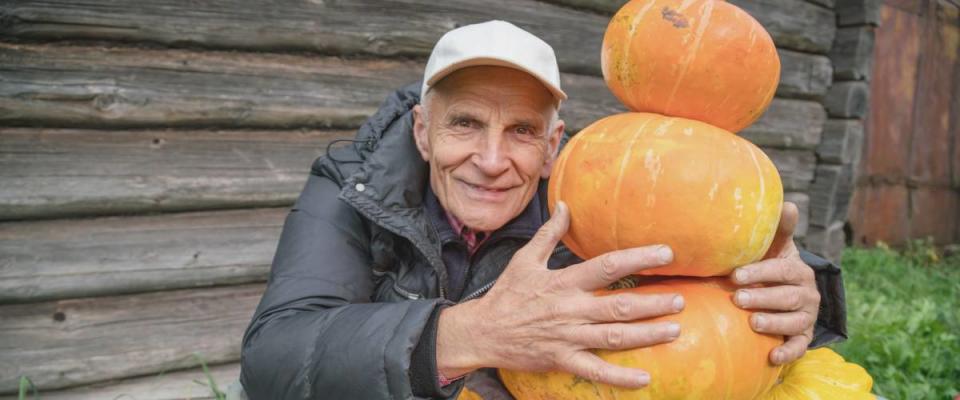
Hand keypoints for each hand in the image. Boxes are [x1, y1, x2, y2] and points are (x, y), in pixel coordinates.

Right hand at [436, 202, 684, 387]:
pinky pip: (595, 369)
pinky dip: (620, 376)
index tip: (666, 253)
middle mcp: (570, 309)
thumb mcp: (525, 259)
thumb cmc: (506, 294)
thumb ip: (549, 234)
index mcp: (564, 282)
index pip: (608, 266)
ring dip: (646, 334)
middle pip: (619, 305)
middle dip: (653, 303)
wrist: (482, 331)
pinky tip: (644, 377)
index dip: (639, 258)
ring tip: (674, 330)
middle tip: (680, 300)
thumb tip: (564, 205)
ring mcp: (567, 336)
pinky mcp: (561, 359)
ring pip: (614, 337)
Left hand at [731, 202, 819, 364]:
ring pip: (794, 322)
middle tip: (738, 298)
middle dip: (763, 298)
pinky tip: (771, 357)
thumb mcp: (776, 247)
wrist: (787, 292)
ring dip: (773, 323)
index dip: (760, 272)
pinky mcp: (803, 337)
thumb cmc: (772, 266)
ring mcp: (806, 317)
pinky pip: (799, 347)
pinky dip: (788, 353)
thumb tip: (788, 203)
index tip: (735, 275)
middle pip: (787, 297)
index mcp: (798, 270)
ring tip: (752, 323)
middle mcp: (807, 294)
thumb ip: (779, 229)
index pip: (782, 270)